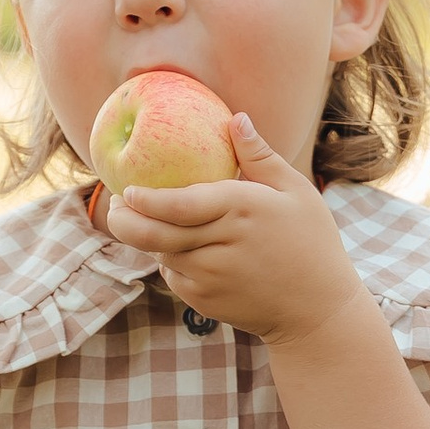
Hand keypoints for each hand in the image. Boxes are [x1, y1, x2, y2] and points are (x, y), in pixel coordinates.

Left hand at [98, 115, 365, 347]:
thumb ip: (260, 157)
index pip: (179, 205)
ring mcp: (210, 278)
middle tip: (114, 205)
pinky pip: (173, 276)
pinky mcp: (204, 302)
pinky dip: (170, 261)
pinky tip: (178, 249)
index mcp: (241, 210)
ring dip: (148, 238)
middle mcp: (220, 245)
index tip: (126, 190)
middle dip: (124, 220)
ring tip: (141, 220)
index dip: (146, 199)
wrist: (316, 309)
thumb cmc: (310, 241)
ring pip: (161, 255)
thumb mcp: (296, 192)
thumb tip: (235, 119)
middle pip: (154, 235)